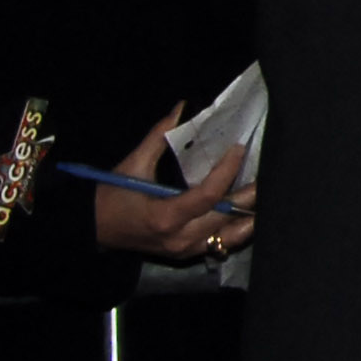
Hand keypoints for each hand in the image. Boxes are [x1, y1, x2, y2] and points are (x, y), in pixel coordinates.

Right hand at [92, 110, 254, 263]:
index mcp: (164, 217)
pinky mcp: (188, 254)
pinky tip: (246, 207)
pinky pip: (222, 243)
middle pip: (227, 217)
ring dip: (249, 214)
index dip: (227, 171)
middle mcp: (180, 238)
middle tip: (268, 171)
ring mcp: (185, 250)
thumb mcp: (133, 165)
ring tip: (262, 189)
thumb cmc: (112, 196)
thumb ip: (159, 136)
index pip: (208, 196)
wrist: (93, 229)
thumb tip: (181, 107)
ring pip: (232, 236)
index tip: (239, 149)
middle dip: (250, 194)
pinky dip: (237, 226)